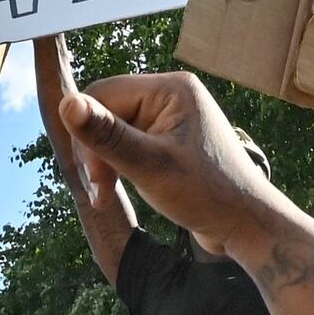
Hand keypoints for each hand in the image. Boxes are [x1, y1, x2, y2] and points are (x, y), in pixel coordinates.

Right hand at [58, 70, 288, 260]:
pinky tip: (117, 188)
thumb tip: (66, 103)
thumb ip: (107, 135)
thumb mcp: (150, 166)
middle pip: (108, 111)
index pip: (103, 94)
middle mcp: (172, 96)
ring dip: (106, 161)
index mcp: (172, 88)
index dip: (89, 133)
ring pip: (116, 130)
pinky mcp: (171, 141)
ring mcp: (173, 118)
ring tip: (107, 194)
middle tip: (102, 190)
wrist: (248, 226)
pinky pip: (131, 143)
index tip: (96, 177)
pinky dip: (120, 165)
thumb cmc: (207, 195)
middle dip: (97, 151)